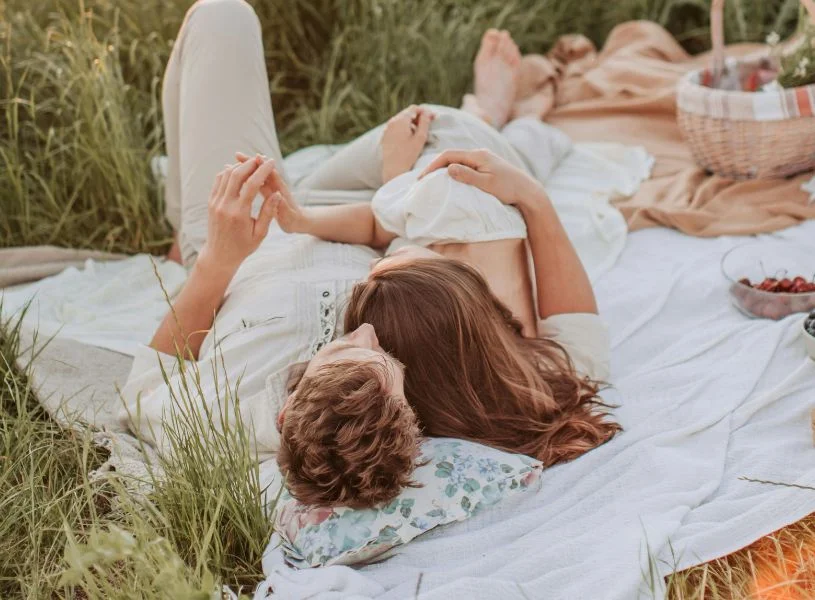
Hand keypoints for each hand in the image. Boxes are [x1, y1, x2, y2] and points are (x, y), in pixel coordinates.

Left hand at [199, 155, 277, 272]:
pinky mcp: (211, 202)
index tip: (271, 163)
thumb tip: (277, 195)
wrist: (220, 254)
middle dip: (251, 164)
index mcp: (239, 213)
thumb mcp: (260, 233)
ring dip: (240, 166)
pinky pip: (219, 181)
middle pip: (237, 175)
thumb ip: (268, 213)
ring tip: (253, 164)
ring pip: (226, 175)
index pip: (251, 185)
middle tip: (262, 159)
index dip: (262, 171)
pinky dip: (229, 172)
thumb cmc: (243, 246)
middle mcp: (225, 205)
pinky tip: (239, 171)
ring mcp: (215, 203)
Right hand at [236, 152, 303, 232]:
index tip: (255, 157)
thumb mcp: (289, 217)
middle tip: (237, 155)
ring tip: (233, 162)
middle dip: (251, 163)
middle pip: (262, 171)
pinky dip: (247, 176)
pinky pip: (256, 181)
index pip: (271, 175)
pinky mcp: (268, 191)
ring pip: (258, 175)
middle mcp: (276, 186)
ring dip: (247, 167)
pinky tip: (237, 176)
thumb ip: (283, 207)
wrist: (298, 222)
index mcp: (280, 192)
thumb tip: (278, 195)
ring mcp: (271, 188)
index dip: (264, 166)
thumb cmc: (293, 221)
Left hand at [381, 105, 434, 182]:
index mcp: (400, 120)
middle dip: (418, 117)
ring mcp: (387, 130)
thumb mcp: (420, 138)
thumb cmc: (408, 155)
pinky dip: (404, 129)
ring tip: (420, 133)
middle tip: (429, 124)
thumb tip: (427, 112)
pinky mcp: (385, 137)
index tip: (434, 118)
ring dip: (411, 123)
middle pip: (407, 113)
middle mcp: (391, 122)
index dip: (425, 112)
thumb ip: (424, 122)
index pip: (414, 108)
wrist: (393, 170)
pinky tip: (410, 138)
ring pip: (401, 121)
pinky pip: (396, 128)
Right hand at [419, 148, 543, 208]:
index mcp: (478, 155)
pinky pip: (464, 166)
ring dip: (443, 169)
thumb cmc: (508, 189)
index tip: (422, 178)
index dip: (433, 166)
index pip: (448, 155)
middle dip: (435, 167)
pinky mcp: (486, 166)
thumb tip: (448, 168)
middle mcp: (480, 154)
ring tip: (432, 181)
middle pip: (451, 156)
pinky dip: (453, 172)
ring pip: (457, 161)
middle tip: (422, 180)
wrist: (528, 191)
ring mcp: (483, 159)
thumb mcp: (486, 184)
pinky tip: (449, 181)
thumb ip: (467, 175)